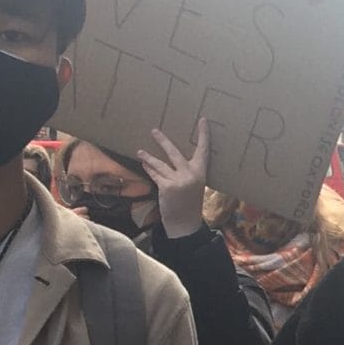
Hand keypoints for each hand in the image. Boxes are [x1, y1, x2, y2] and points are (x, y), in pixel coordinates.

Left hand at [138, 119, 210, 234]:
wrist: (185, 224)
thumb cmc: (189, 204)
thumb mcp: (194, 186)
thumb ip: (187, 172)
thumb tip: (173, 158)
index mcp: (200, 172)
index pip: (203, 150)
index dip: (203, 135)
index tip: (203, 120)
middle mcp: (191, 174)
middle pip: (175, 153)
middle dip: (163, 141)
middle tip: (154, 131)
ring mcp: (178, 180)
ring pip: (160, 164)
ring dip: (148, 157)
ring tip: (140, 152)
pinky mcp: (167, 187)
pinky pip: (155, 174)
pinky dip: (149, 169)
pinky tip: (144, 163)